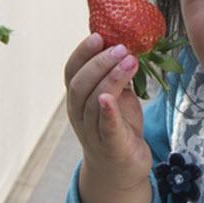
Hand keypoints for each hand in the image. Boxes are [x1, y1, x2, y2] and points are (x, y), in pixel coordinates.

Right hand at [63, 33, 150, 190]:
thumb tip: (126, 40)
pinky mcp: (110, 147)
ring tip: (131, 61)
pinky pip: (105, 128)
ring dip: (111, 79)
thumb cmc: (118, 125)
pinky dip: (107, 112)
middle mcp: (79, 114)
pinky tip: (110, 98)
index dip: (82, 52)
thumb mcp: (117, 95)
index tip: (98, 35)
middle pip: (80, 85)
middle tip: (121, 47)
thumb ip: (116, 73)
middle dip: (99, 63)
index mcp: (78, 98)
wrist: (122, 167)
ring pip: (94, 102)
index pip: (72, 71)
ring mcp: (92, 132)